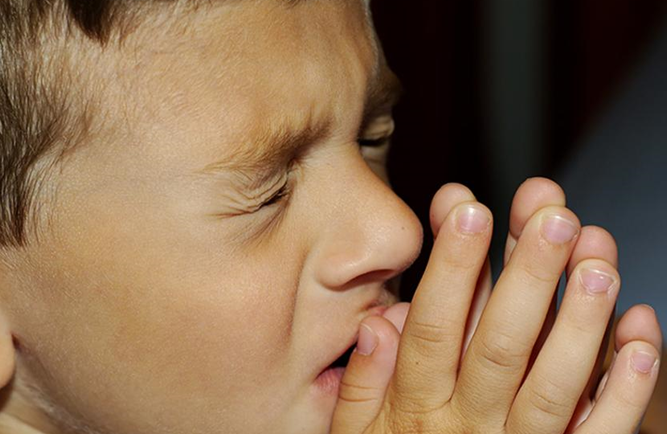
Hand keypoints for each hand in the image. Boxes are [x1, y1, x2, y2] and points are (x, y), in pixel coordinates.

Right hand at [330, 178, 662, 433]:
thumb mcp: (358, 433)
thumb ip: (364, 383)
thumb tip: (377, 322)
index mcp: (418, 409)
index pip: (434, 329)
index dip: (452, 269)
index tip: (469, 210)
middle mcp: (470, 427)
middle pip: (502, 346)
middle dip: (529, 279)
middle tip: (555, 218)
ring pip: (555, 385)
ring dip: (580, 322)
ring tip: (599, 259)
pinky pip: (597, 433)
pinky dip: (626, 387)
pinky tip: (641, 332)